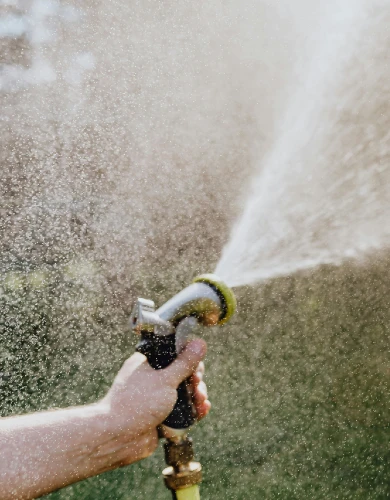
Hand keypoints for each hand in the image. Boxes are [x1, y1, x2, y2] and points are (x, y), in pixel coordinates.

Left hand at [99, 339, 209, 467]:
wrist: (118, 438)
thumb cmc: (137, 404)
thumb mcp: (165, 380)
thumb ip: (185, 363)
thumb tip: (200, 343)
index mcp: (146, 363)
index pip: (173, 354)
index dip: (188, 359)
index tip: (196, 368)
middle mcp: (150, 379)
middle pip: (181, 374)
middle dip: (195, 380)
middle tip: (197, 385)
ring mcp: (155, 398)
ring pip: (183, 393)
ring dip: (196, 395)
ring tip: (201, 401)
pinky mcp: (160, 416)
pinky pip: (181, 411)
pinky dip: (192, 410)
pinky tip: (202, 410)